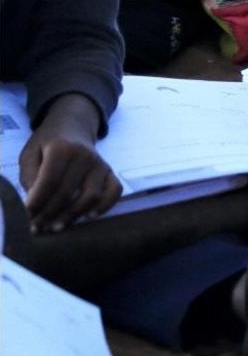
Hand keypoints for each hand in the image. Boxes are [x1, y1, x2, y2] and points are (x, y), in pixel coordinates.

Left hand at [19, 95, 121, 232]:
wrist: (73, 127)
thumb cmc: (47, 144)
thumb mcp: (30, 153)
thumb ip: (30, 176)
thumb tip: (34, 203)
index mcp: (62, 148)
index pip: (49, 182)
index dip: (36, 204)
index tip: (26, 218)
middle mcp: (84, 155)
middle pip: (67, 193)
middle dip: (49, 215)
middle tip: (36, 228)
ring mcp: (100, 163)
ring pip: (91, 196)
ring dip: (72, 216)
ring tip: (56, 227)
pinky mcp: (110, 171)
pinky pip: (115, 190)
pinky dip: (105, 205)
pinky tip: (90, 216)